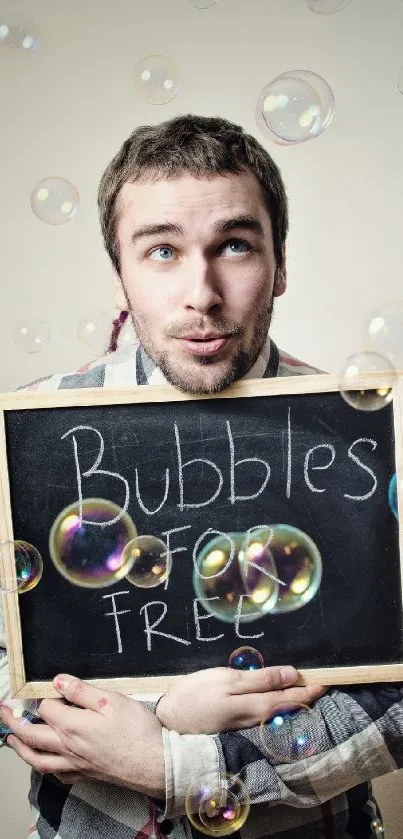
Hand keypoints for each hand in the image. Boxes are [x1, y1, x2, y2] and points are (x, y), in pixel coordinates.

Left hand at [0, 674, 164, 793]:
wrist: (156, 764)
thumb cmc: (137, 732)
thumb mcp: (111, 700)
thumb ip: (81, 691)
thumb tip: (58, 682)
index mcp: (72, 726)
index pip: (45, 708)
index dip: (43, 695)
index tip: (43, 687)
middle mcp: (68, 748)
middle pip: (31, 736)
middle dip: (13, 722)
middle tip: (3, 712)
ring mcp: (75, 764)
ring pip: (37, 759)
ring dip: (21, 748)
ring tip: (12, 739)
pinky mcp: (85, 775)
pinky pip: (56, 774)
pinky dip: (44, 767)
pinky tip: (46, 761)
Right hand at [156, 665, 325, 733]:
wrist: (168, 721)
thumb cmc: (195, 695)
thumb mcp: (228, 680)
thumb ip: (260, 679)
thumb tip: (292, 674)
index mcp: (256, 707)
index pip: (291, 698)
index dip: (309, 689)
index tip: (327, 681)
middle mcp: (255, 721)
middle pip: (286, 708)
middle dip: (305, 697)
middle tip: (323, 686)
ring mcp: (245, 727)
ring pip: (276, 714)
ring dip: (292, 703)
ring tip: (306, 692)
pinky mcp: (235, 728)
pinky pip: (264, 718)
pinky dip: (276, 709)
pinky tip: (278, 704)